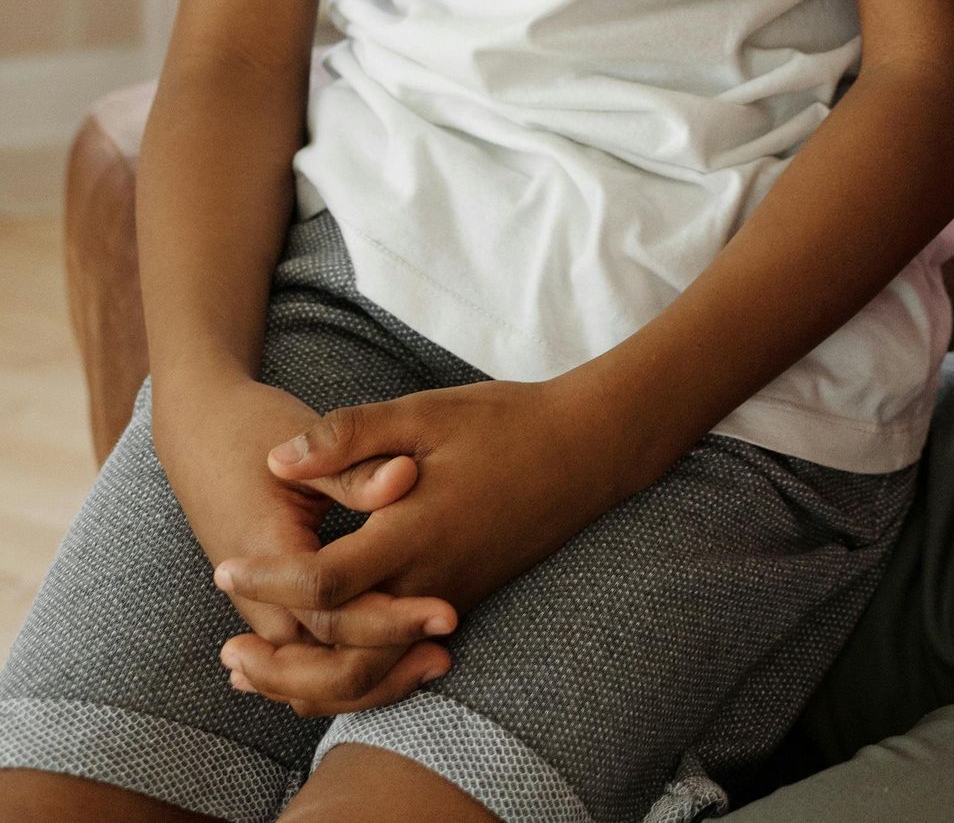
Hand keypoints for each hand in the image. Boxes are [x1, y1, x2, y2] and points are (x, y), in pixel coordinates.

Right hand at [152, 374, 452, 717]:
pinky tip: (396, 658)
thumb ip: (354, 470)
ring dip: (370, 678)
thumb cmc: (253, 430)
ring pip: (313, 675)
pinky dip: (347, 665)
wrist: (200, 432)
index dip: (393, 621)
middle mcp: (258, 597)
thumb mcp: (304, 440)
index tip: (446, 614)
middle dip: (386, 672)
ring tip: (433, 661)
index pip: (333, 616)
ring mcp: (261, 608)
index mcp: (267, 555)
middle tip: (445, 654)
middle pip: (322, 669)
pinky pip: (308, 655)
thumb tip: (407, 475)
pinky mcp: (270, 606)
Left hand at [214, 374, 624, 710]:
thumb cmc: (504, 421)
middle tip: (230, 655)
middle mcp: (431, 579)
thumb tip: (280, 461)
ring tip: (259, 671)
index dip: (270, 580)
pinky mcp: (461, 599)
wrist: (586, 450)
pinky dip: (353, 672)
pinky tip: (322, 654)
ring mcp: (449, 596)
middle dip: (282, 667)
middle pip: (346, 658)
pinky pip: (398, 659)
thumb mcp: (424, 411)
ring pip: (373, 672)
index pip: (327, 581)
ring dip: (312, 683)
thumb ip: (351, 434)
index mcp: (415, 529)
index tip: (226, 566)